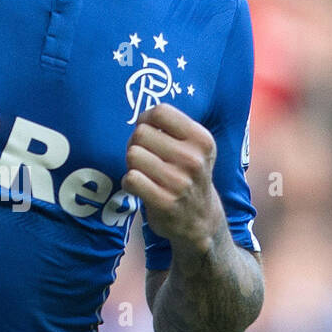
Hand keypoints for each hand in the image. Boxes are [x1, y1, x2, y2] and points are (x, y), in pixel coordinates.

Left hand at [123, 103, 220, 251]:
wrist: (200, 220)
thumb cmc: (189, 176)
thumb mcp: (196, 148)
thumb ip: (172, 128)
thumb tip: (140, 118)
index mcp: (201, 140)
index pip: (161, 112)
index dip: (145, 119)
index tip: (147, 131)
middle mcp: (193, 159)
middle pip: (141, 133)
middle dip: (136, 143)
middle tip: (145, 157)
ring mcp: (179, 182)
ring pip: (133, 155)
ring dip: (132, 164)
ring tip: (145, 173)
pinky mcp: (164, 202)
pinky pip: (130, 178)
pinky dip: (129, 183)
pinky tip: (141, 187)